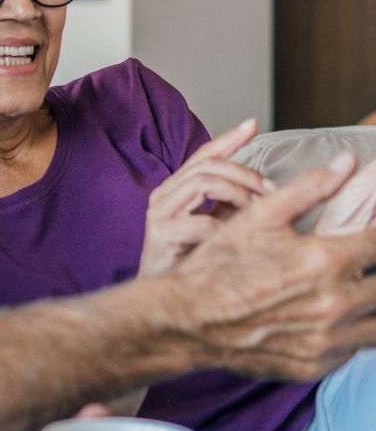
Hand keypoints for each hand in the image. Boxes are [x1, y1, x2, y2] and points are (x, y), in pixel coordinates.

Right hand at [138, 118, 273, 276]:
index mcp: (175, 191)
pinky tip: (238, 242)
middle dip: (246, 174)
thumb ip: (232, 204)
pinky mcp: (159, 235)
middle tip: (271, 193)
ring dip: (239, 194)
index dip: (229, 138)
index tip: (252, 124)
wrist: (165, 305)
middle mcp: (163, 196)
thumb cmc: (193, 267)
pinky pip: (201, 221)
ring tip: (258, 214)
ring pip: (204, 182)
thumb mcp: (217, 227)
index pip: (203, 155)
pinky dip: (226, 229)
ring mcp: (158, 214)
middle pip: (208, 166)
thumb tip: (267, 187)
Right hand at [171, 151, 375, 380]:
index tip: (372, 232)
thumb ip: (309, 188)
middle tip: (359, 259)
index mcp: (325, 262)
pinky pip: (355, 351)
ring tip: (355, 288)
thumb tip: (348, 162)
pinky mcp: (315, 365)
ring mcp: (325, 342)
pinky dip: (353, 332)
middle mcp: (333, 305)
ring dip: (370, 304)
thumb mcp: (258, 217)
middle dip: (375, 270)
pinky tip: (334, 317)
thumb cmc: (218, 265)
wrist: (187, 318)